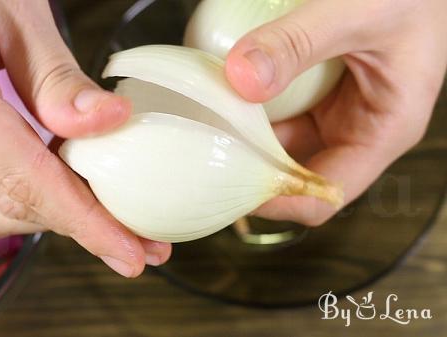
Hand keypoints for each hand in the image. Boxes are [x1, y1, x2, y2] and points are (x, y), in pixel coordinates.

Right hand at [0, 0, 170, 276]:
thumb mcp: (16, 7)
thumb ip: (57, 78)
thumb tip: (109, 124)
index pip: (21, 176)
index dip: (82, 220)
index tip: (129, 250)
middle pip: (6, 202)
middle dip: (77, 227)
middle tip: (138, 242)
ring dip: (50, 216)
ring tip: (106, 216)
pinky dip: (23, 192)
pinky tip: (62, 185)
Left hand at [225, 0, 446, 224]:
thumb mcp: (357, 13)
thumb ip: (299, 43)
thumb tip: (243, 80)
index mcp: (384, 130)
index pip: (327, 195)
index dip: (281, 202)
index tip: (236, 190)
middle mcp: (358, 127)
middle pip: (295, 172)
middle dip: (252, 168)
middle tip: (210, 153)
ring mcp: (334, 109)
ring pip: (279, 141)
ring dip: (244, 136)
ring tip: (208, 124)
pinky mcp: (316, 90)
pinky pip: (276, 110)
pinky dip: (249, 107)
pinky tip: (224, 96)